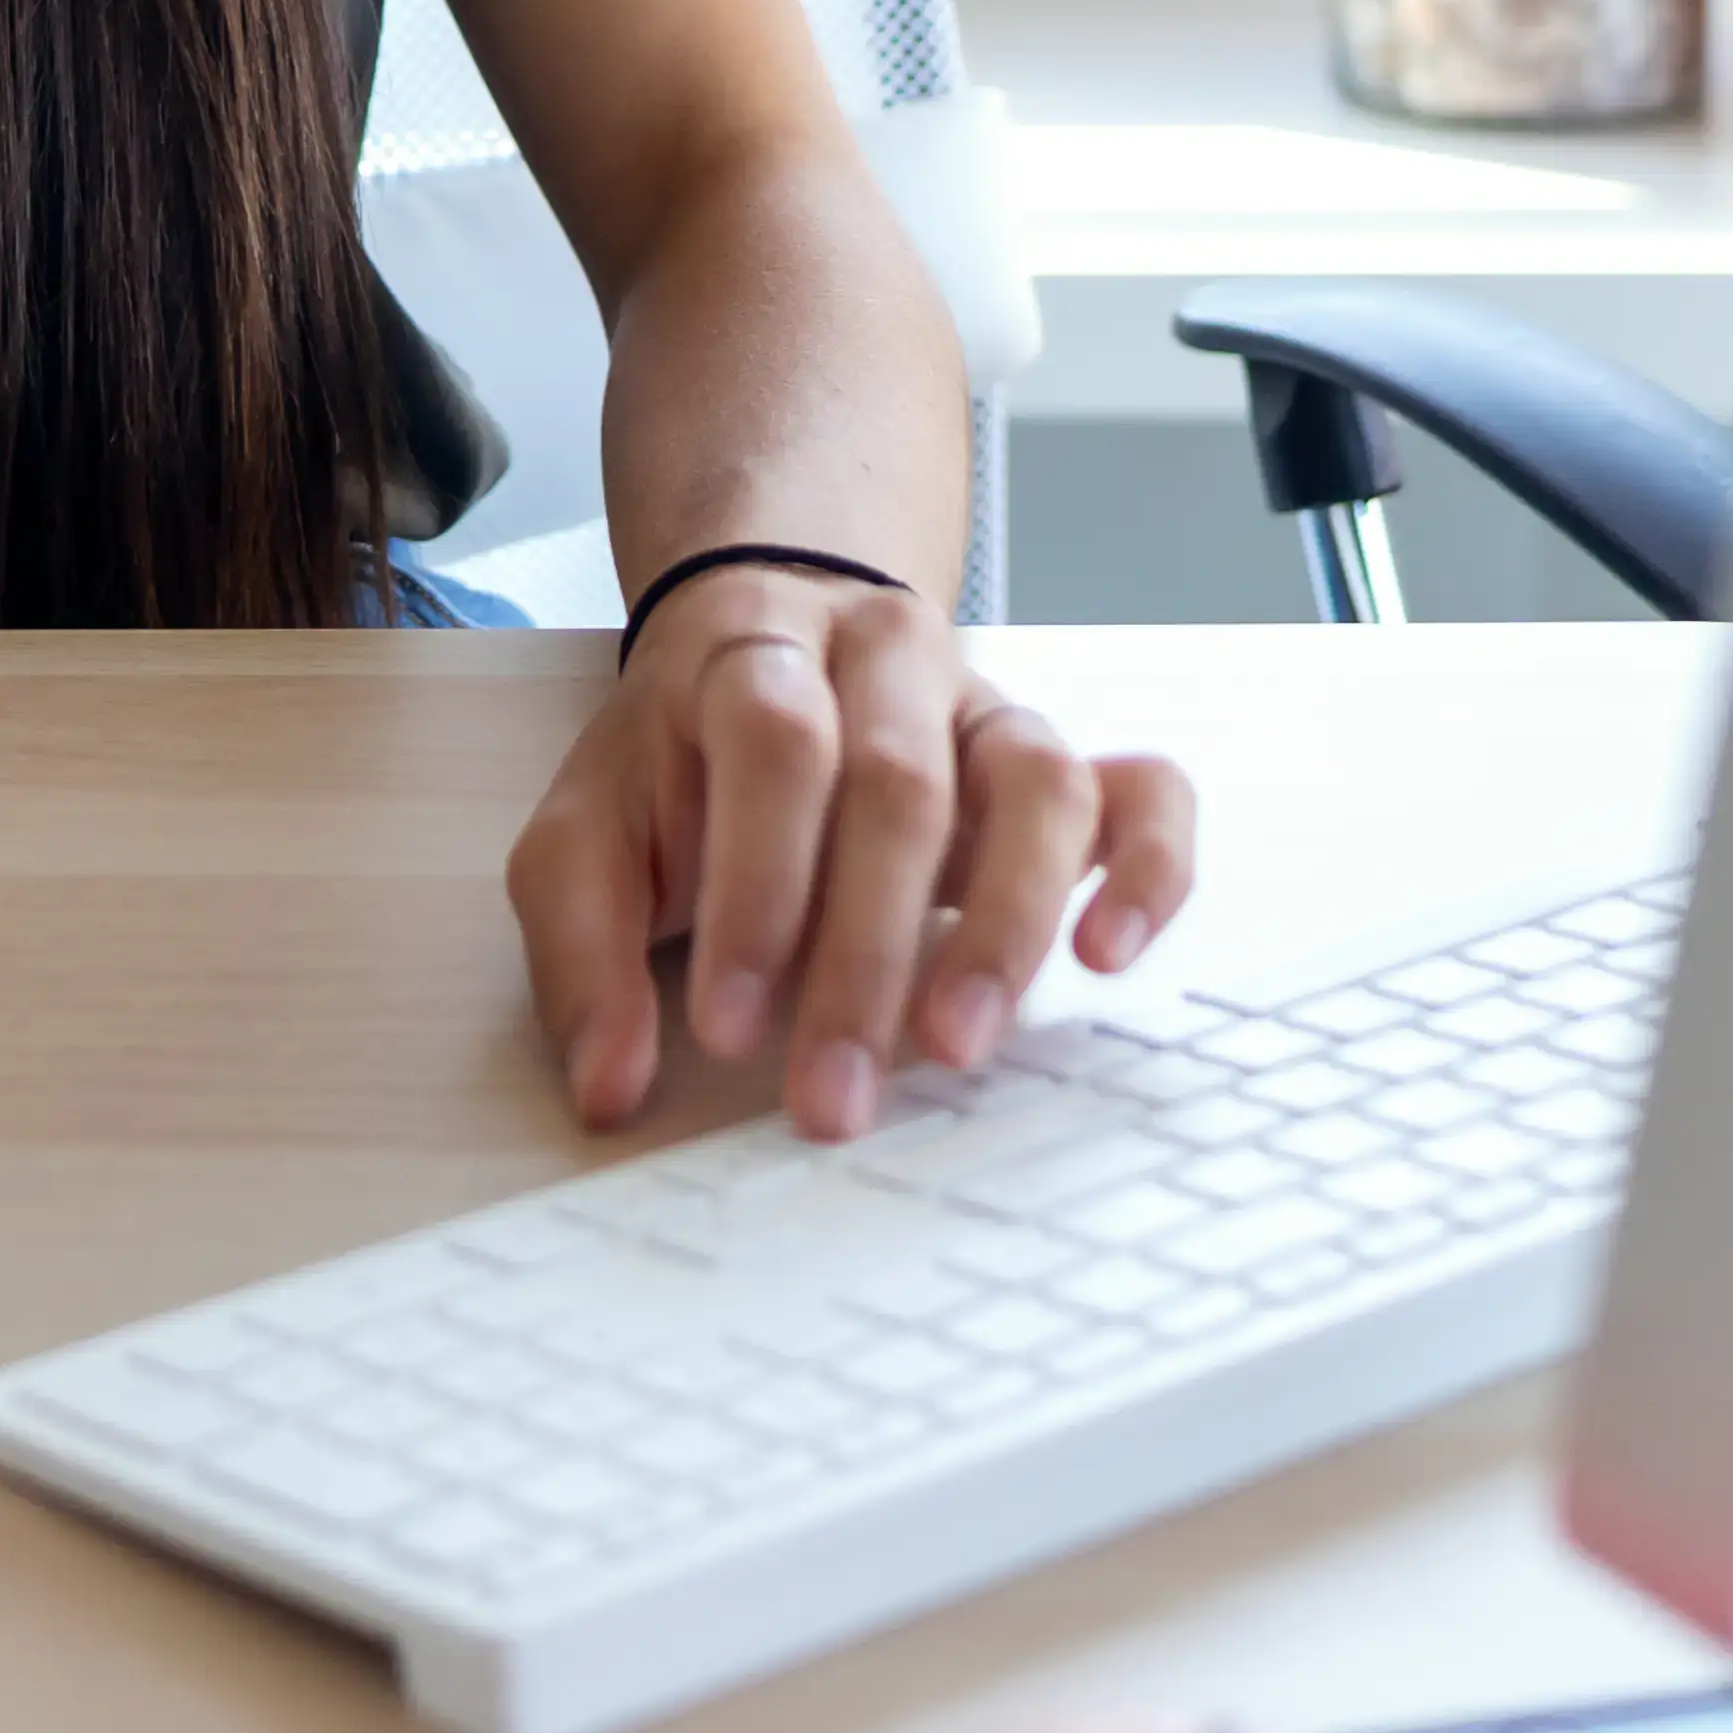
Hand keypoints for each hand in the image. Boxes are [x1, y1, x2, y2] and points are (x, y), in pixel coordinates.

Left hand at [503, 570, 1197, 1138]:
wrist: (770, 640)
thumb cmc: (681, 761)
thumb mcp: (586, 836)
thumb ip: (584, 955)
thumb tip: (607, 1090)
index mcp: (758, 653)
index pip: (777, 747)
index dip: (759, 888)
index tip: (728, 1027)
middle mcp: (887, 659)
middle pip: (902, 786)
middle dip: (864, 957)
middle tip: (832, 1093)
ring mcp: (988, 707)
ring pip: (1036, 785)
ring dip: (1004, 925)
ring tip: (958, 1045)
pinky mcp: (1064, 760)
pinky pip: (1146, 794)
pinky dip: (1148, 871)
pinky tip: (1105, 955)